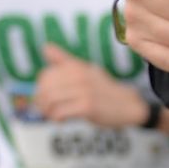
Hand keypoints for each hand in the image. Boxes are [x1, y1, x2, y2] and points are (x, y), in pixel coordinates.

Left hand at [34, 46, 150, 126]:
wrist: (127, 104)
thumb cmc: (103, 89)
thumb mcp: (85, 70)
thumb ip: (64, 61)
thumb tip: (45, 47)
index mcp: (76, 67)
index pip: (45, 76)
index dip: (40, 89)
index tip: (44, 99)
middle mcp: (79, 76)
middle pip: (46, 89)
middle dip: (41, 102)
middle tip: (46, 110)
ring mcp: (84, 91)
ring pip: (51, 101)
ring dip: (47, 111)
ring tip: (53, 115)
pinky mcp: (87, 106)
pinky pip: (61, 112)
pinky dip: (56, 118)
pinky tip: (61, 120)